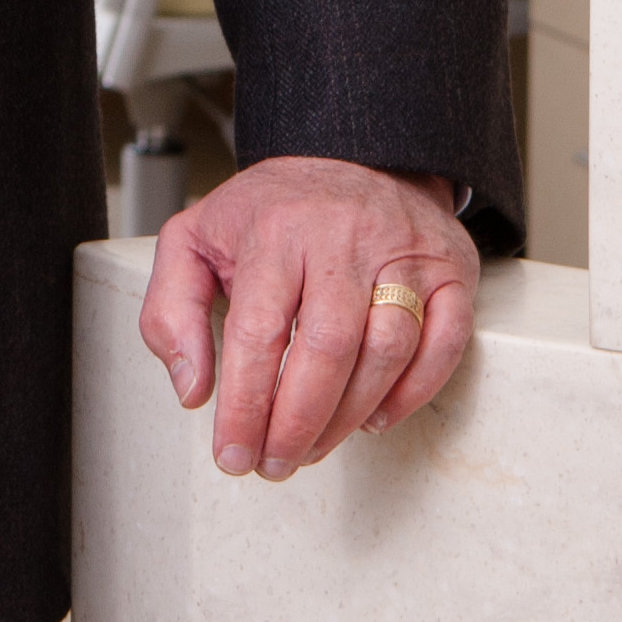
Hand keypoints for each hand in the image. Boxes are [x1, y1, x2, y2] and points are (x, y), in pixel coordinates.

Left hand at [135, 156, 473, 480]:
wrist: (354, 158)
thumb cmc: (272, 212)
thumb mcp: (194, 240)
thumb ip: (171, 311)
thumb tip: (192, 389)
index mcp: (274, 230)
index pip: (258, 331)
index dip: (245, 404)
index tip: (232, 453)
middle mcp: (343, 237)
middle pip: (328, 348)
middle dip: (297, 423)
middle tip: (274, 464)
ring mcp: (404, 252)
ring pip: (387, 350)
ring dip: (348, 418)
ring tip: (312, 447)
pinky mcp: (450, 268)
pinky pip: (444, 342)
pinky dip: (412, 394)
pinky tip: (374, 419)